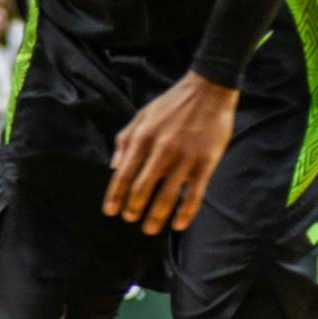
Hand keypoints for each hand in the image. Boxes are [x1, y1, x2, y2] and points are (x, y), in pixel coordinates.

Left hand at [104, 72, 238, 234]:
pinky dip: (186, 212)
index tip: (110, 212)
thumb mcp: (140, 116)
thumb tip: (113, 167)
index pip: (123, 174)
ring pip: (167, 195)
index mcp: (142, 138)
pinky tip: (178, 225)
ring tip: (149, 229)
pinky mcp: (206, 162)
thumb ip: (125, 141)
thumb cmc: (171, 104)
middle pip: (142, 188)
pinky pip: (195, 193)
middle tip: (130, 220)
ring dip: (156, 216)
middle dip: (133, 208)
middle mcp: (161, 150)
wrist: (208, 90)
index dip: (115, 196)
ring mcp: (185, 157)